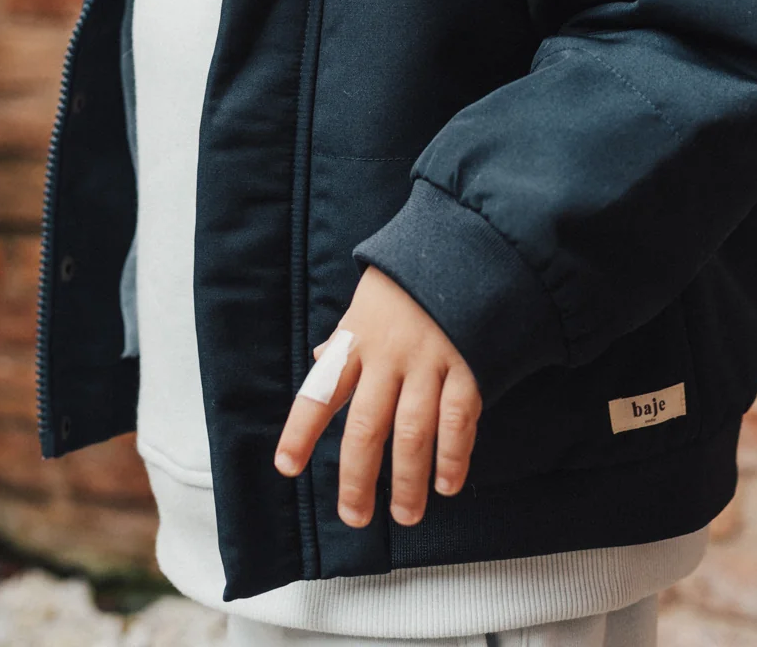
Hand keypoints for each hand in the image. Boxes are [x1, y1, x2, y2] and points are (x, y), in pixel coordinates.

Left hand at [274, 265, 481, 528]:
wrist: (468, 239)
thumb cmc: (411, 274)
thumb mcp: (367, 297)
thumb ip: (346, 334)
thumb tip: (319, 355)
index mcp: (357, 336)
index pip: (321, 389)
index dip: (301, 430)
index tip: (287, 466)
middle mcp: (388, 354)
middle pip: (366, 427)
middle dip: (358, 479)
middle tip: (354, 516)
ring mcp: (429, 360)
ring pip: (412, 433)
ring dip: (408, 481)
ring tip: (405, 516)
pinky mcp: (469, 363)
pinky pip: (458, 420)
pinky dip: (453, 456)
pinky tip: (447, 484)